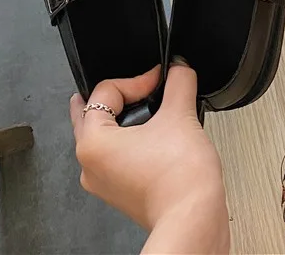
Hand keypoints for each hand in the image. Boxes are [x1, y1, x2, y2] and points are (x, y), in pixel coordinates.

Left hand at [70, 59, 229, 253]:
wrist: (193, 217)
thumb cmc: (178, 178)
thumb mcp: (180, 113)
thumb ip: (178, 81)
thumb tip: (179, 68)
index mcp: (92, 143)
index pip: (106, 92)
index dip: (138, 79)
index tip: (160, 79)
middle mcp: (90, 166)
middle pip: (94, 115)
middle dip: (118, 97)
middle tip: (135, 85)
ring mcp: (105, 182)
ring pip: (106, 138)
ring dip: (125, 120)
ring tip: (149, 110)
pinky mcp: (122, 192)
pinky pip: (118, 157)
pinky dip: (132, 141)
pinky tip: (154, 136)